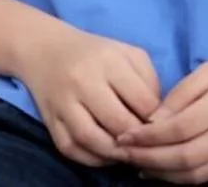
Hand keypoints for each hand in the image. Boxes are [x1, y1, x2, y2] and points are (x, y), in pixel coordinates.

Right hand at [22, 26, 160, 166]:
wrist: (46, 49)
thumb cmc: (96, 53)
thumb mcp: (127, 54)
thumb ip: (148, 81)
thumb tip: (158, 119)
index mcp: (109, 60)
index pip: (142, 101)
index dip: (157, 120)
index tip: (161, 127)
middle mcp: (84, 80)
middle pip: (119, 123)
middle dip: (137, 140)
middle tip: (145, 145)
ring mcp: (64, 102)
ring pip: (93, 140)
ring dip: (115, 154)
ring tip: (127, 152)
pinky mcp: (50, 120)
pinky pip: (72, 149)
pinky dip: (92, 159)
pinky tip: (105, 154)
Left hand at [115, 56, 207, 183]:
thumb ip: (185, 92)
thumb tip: (155, 118)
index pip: (180, 128)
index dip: (149, 136)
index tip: (124, 135)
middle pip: (185, 158)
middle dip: (150, 159)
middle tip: (123, 154)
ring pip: (197, 175)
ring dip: (163, 174)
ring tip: (138, 165)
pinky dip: (184, 178)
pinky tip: (165, 171)